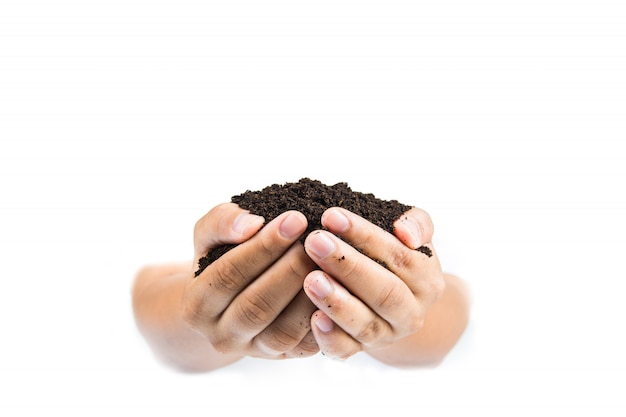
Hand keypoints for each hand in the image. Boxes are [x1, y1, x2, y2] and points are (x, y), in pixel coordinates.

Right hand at [182, 203, 319, 358]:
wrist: (229, 298)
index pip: (229, 274)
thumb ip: (222, 222)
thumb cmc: (221, 257)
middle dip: (290, 270)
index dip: (263, 246)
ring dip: (309, 295)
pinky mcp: (285, 357)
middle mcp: (222, 336)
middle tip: (317, 241)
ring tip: (328, 262)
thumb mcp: (210, 235)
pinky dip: (324, 320)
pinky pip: (307, 345)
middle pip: (257, 307)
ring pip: (284, 331)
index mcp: (196, 305)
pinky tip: (338, 288)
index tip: (295, 219)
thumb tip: (251, 224)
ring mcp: (254, 351)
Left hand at [302, 207, 444, 359]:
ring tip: (310, 279)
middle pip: (384, 292)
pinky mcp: (361, 351)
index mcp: (427, 280)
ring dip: (337, 302)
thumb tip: (405, 230)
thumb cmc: (393, 257)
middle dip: (348, 265)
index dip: (365, 235)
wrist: (395, 302)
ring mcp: (387, 335)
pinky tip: (314, 318)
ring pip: (365, 323)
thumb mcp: (412, 235)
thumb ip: (417, 223)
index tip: (332, 216)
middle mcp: (412, 313)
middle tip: (315, 242)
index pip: (399, 256)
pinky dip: (330, 337)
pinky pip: (347, 350)